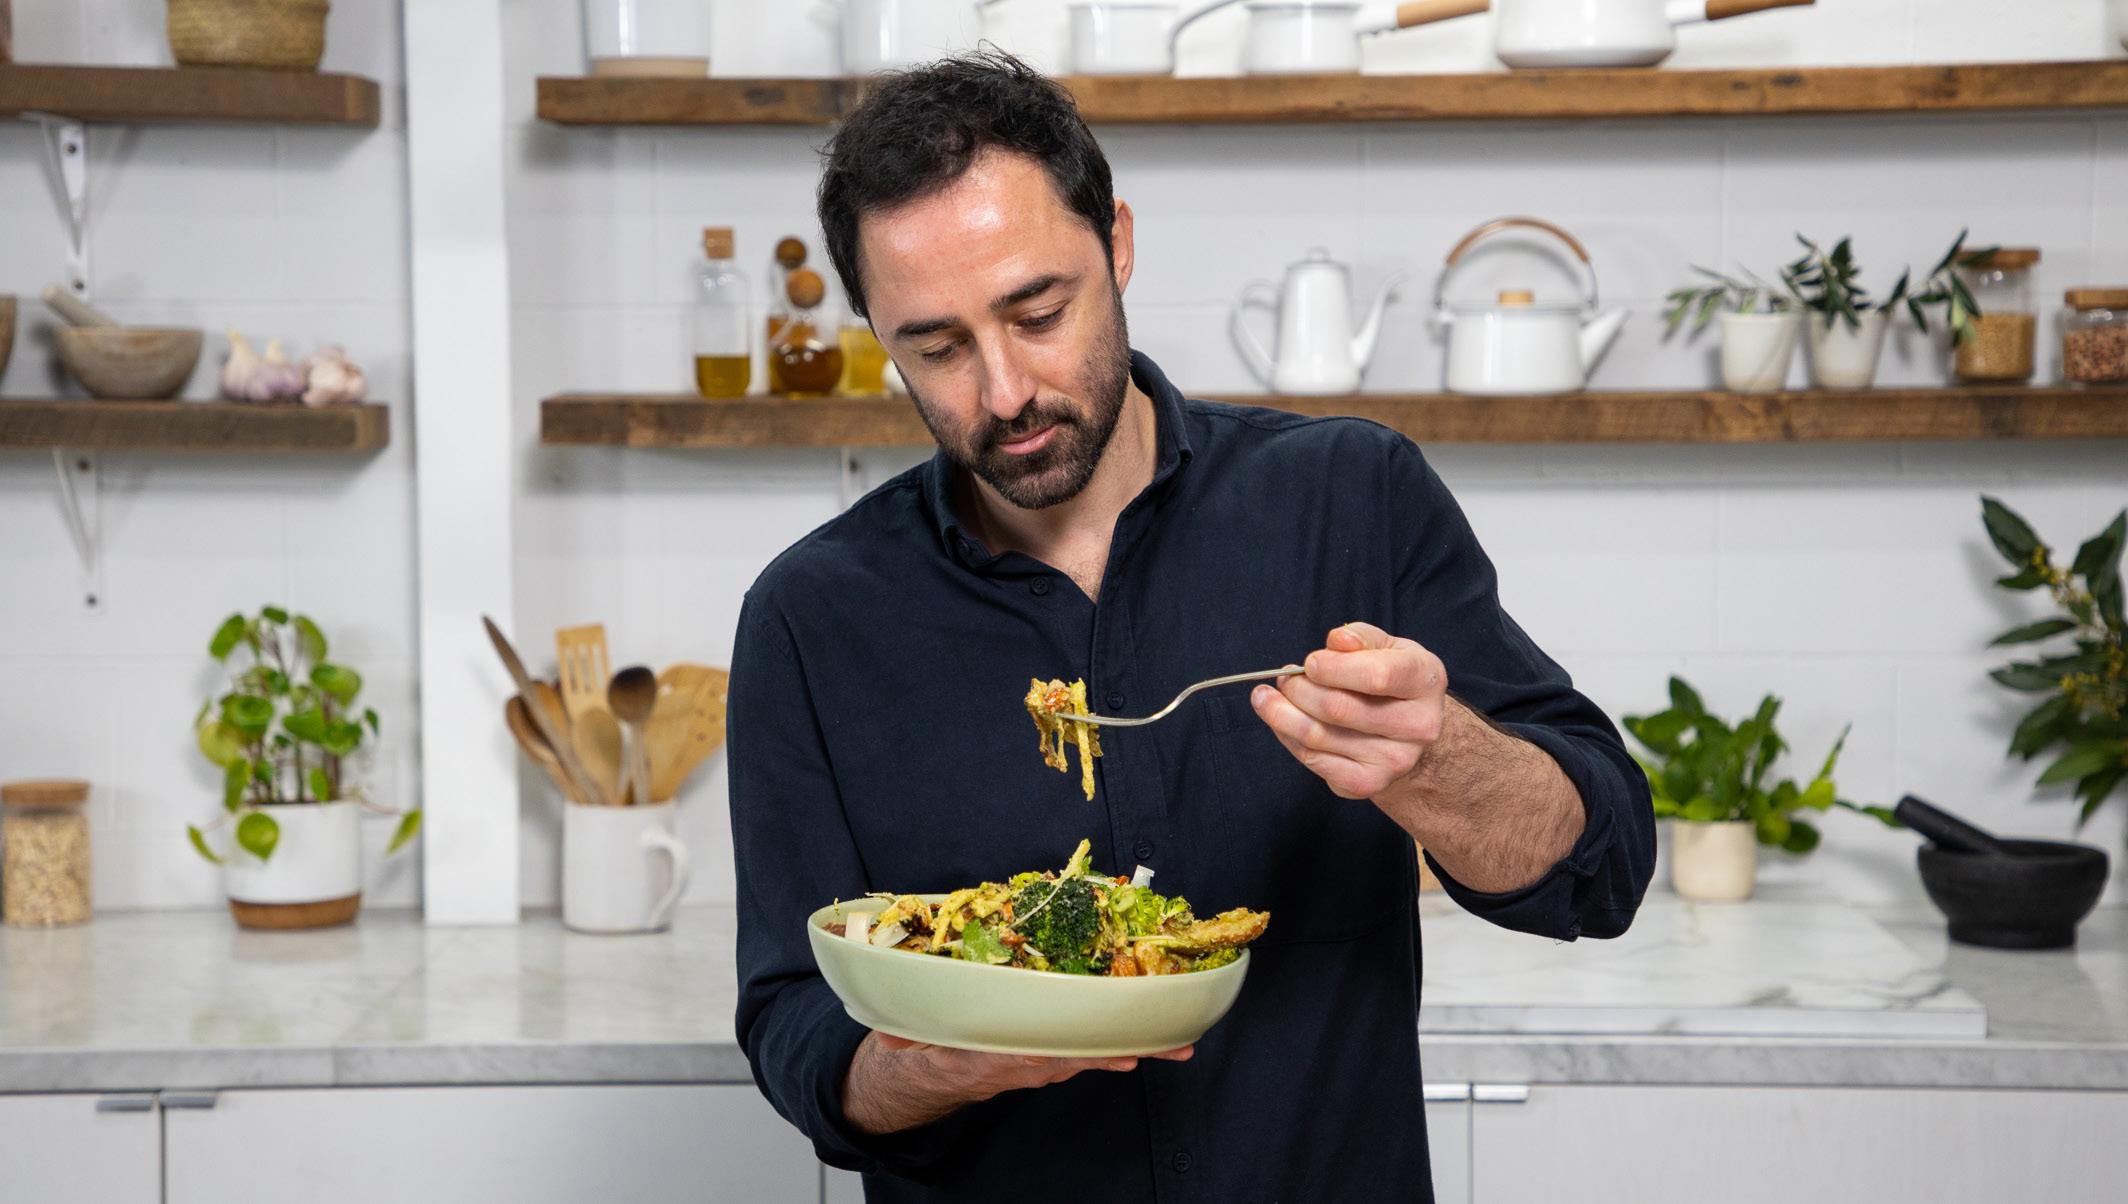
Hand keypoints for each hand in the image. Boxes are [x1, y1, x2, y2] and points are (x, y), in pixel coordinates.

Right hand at [843, 1030, 1192, 1136]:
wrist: (923, 1080)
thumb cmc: (926, 1046)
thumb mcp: (912, 1039)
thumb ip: (904, 1036)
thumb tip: (893, 1038)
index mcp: (1001, 1056)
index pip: (1049, 1052)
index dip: (1085, 1050)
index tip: (1119, 1050)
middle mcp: (1031, 1062)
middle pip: (1088, 1051)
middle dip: (1131, 1045)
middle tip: (1175, 1044)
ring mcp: (1045, 1061)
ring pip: (1096, 1050)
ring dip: (1137, 1044)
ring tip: (1180, 1043)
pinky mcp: (1051, 1055)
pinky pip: (1091, 1047)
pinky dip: (1122, 1040)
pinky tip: (1157, 1040)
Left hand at [1248, 621, 1448, 800]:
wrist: (1408, 729)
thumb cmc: (1391, 680)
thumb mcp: (1386, 647)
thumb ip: (1362, 637)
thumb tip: (1338, 640)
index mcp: (1425, 681)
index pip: (1377, 676)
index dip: (1333, 668)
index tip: (1309, 663)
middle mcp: (1418, 725)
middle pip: (1339, 708)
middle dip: (1298, 690)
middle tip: (1285, 678)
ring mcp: (1395, 760)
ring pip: (1319, 736)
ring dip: (1281, 713)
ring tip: (1267, 697)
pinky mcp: (1369, 783)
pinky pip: (1313, 760)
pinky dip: (1288, 737)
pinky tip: (1280, 722)